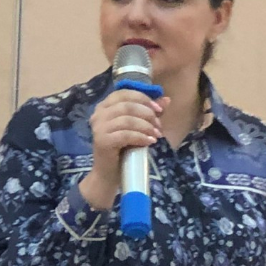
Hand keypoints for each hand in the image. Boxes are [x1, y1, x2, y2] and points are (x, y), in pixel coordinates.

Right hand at [79, 90, 170, 209]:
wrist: (108, 173)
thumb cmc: (123, 148)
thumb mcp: (138, 127)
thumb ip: (150, 112)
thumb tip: (167, 99)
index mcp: (104, 106)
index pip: (124, 93)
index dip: (143, 98)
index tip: (159, 109)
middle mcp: (98, 114)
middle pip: (127, 105)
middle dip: (147, 114)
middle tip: (158, 125)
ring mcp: (98, 127)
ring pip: (127, 119)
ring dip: (146, 126)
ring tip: (156, 134)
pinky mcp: (102, 141)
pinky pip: (125, 135)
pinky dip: (140, 137)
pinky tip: (150, 142)